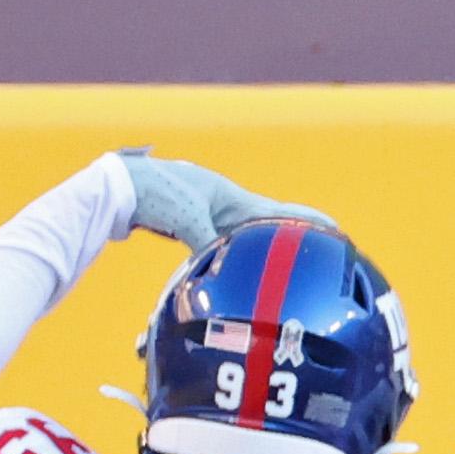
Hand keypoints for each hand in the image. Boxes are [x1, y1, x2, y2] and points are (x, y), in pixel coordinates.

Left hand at [115, 152, 329, 251]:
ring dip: (263, 247)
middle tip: (320, 250)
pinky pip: (220, 244)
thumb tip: (224, 267)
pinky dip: (233, 255)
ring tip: (285, 262)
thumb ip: (210, 245)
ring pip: (244, 235)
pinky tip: (236, 267)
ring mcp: (207, 213)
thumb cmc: (155, 193)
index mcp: (231, 198)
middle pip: (268, 224)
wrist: (117, 186)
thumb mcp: (189, 221)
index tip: (337, 232)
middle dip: (292, 236)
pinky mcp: (190, 224)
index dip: (310, 223)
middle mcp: (224, 204)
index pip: (281, 213)